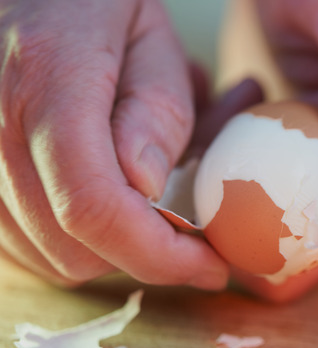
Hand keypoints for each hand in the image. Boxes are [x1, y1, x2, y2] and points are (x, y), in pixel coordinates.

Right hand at [0, 0, 229, 288]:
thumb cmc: (94, 1)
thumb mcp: (150, 35)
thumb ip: (155, 109)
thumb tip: (149, 191)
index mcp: (45, 81)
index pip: (93, 206)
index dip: (160, 254)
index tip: (212, 265)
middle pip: (69, 246)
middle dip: (144, 253)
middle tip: (189, 228)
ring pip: (44, 256)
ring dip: (110, 250)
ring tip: (145, 200)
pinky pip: (18, 243)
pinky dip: (70, 241)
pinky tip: (103, 202)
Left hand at [231, 0, 317, 301]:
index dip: (293, 264)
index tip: (237, 265)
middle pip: (301, 237)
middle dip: (251, 240)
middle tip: (202, 224)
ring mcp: (317, 165)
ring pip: (269, 214)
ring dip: (230, 206)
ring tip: (203, 171)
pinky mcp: (285, 150)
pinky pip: (249, 182)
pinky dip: (222, 174)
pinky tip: (206, 145)